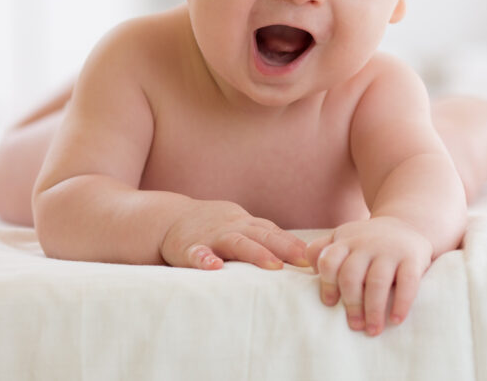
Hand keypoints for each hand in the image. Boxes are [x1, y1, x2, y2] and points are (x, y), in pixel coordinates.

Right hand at [160, 199, 308, 270]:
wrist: (170, 218)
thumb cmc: (216, 227)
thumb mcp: (242, 227)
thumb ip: (267, 238)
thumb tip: (304, 256)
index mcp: (247, 225)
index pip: (275, 233)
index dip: (295, 244)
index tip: (316, 257)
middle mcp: (233, 228)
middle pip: (263, 236)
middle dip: (285, 248)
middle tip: (304, 261)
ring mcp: (212, 237)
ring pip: (236, 243)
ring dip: (256, 253)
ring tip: (273, 265)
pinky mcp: (188, 248)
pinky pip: (197, 254)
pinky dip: (205, 259)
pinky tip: (213, 267)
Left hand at [306, 217, 432, 335]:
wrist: (407, 223)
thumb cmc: (367, 242)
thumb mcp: (343, 239)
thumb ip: (322, 250)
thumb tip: (307, 273)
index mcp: (345, 240)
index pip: (328, 260)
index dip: (327, 284)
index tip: (330, 304)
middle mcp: (366, 243)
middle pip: (351, 274)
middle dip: (351, 303)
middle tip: (354, 325)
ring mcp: (390, 249)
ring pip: (377, 280)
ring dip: (373, 309)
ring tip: (372, 330)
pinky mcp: (412, 258)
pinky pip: (407, 282)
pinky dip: (401, 303)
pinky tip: (396, 320)